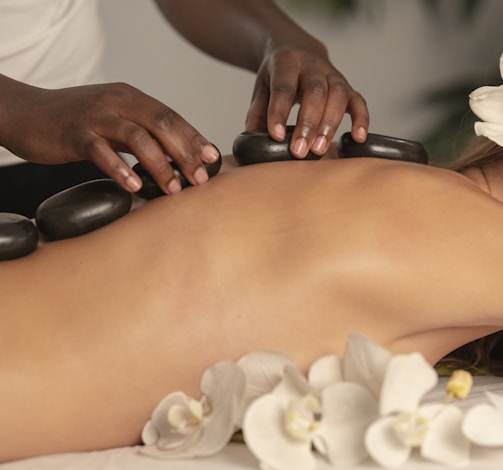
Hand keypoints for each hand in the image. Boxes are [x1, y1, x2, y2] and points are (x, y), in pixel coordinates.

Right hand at [1, 79, 219, 193]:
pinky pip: (101, 151)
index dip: (194, 138)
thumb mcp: (114, 121)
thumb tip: (175, 158)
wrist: (25, 112)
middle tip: (200, 179)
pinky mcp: (74, 133)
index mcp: (131, 98)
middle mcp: (117, 102)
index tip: (212, 159)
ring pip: (137, 137)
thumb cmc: (75, 122)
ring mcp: (95, 116)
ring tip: (173, 189)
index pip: (171, 116)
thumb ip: (141, 134)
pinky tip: (134, 186)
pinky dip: (120, 169)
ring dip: (160, 165)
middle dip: (185, 153)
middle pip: (162, 124)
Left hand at [245, 44, 368, 157]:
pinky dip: (361, 119)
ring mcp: (333, 74)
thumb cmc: (277, 75)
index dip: (279, 113)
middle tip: (299, 151)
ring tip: (319, 150)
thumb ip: (257, 112)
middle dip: (307, 123)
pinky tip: (358, 138)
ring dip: (330, 125)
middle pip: (315, 92)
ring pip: (338, 95)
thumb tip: (251, 140)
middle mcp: (313, 65)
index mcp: (286, 62)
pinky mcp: (347, 86)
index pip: (284, 88)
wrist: (297, 50)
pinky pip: (358, 100)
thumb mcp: (262, 87)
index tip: (276, 137)